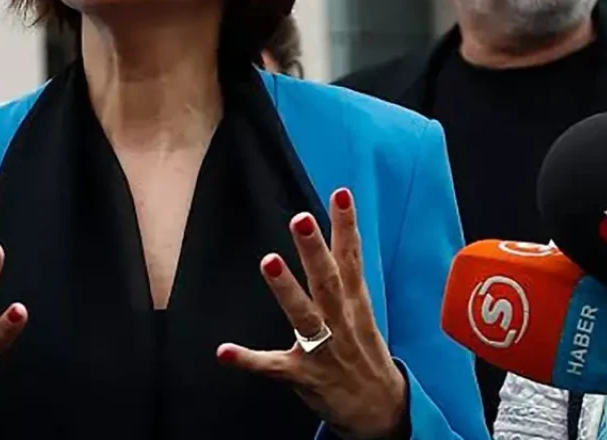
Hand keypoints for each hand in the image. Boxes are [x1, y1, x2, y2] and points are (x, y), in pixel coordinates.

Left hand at [218, 188, 407, 439]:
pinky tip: (225, 351)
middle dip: (315, 250)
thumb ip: (346, 276)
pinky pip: (272, 367)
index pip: (351, 259)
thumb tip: (337, 233)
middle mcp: (341, 322)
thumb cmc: (364, 354)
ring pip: (304, 316)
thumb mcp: (362, 311)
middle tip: (301, 219)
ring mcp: (323, 349)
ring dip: (286, 289)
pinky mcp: (303, 376)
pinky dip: (248, 360)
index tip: (341, 194)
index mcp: (354, 304)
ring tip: (269, 261)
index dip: (346, 226)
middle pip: (328, 281)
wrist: (382, 412)